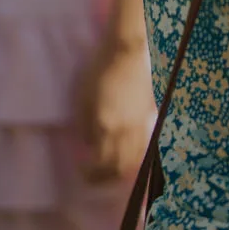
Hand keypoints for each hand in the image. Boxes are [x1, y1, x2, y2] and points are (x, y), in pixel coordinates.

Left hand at [75, 35, 152, 183]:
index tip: (80, 168)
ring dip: (120, 170)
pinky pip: (143, 146)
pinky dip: (133, 156)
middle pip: (119, 169)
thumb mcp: (82, 97)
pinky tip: (124, 151)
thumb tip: (89, 143)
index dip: (90, 173)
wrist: (126, 50)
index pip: (101, 164)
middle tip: (92, 175)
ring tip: (108, 167)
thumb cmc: (99, 70)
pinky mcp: (148, 116)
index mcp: (106, 126)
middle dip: (104, 178)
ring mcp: (139, 124)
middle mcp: (125, 131)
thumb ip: (84, 125)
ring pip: (134, 161)